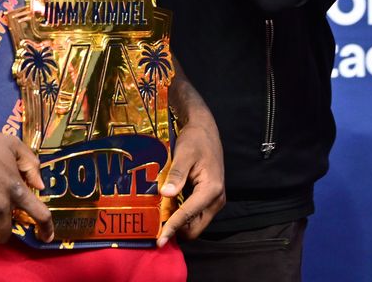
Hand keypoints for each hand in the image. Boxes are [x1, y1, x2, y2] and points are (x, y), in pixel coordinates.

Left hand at [158, 116, 224, 246]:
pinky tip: (167, 210)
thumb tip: (166, 194)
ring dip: (178, 225)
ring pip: (195, 224)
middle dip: (176, 231)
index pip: (189, 214)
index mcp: (212, 189)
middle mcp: (216, 199)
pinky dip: (181, 217)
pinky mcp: (208, 199)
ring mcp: (213, 201)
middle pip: (195, 228)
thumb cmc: (196, 140)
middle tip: (155, 227)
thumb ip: (177, 174)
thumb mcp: (184, 154)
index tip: (159, 240)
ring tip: (159, 218)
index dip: (172, 228)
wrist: (205, 130)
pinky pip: (194, 216)